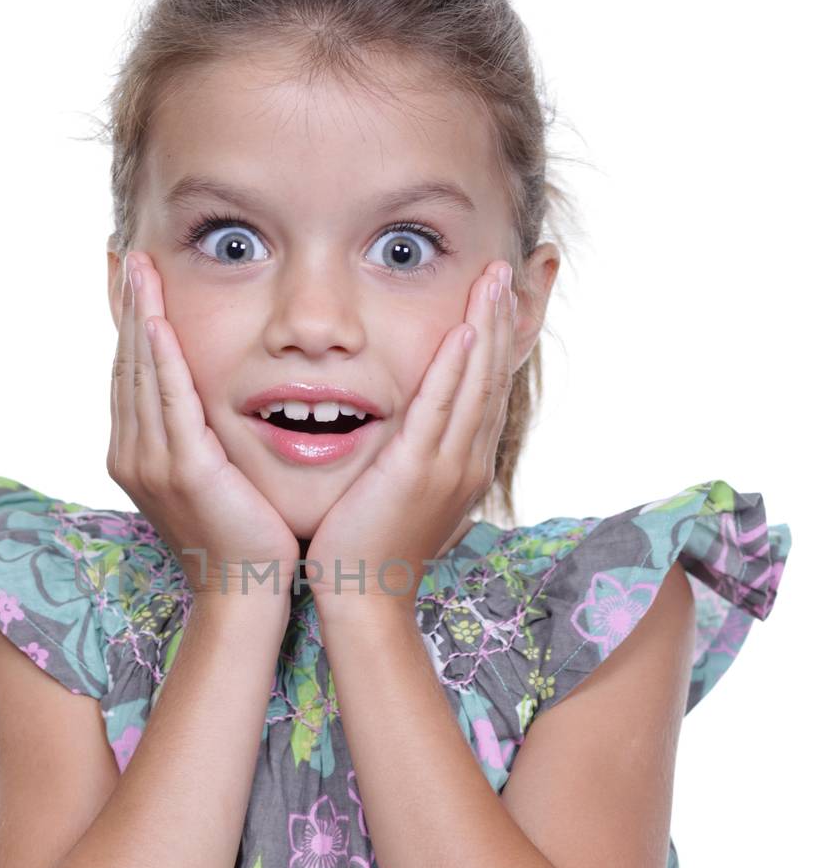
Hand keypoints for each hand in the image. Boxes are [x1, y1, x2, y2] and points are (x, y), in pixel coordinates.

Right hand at [108, 252, 299, 599]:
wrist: (244, 592)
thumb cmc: (241, 538)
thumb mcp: (212, 477)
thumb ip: (199, 435)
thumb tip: (205, 401)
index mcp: (135, 455)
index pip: (129, 374)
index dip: (129, 324)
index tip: (130, 279)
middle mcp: (132, 454)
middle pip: (127, 364)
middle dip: (128, 308)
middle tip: (127, 256)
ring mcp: (152, 463)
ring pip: (142, 373)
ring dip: (141, 316)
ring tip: (139, 268)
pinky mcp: (184, 470)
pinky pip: (170, 400)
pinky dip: (163, 357)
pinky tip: (161, 320)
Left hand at [305, 261, 515, 607]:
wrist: (362, 598)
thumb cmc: (369, 551)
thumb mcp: (400, 496)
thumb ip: (411, 461)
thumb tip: (410, 440)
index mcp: (463, 466)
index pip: (486, 388)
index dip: (495, 340)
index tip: (497, 296)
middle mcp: (467, 461)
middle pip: (491, 376)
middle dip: (500, 319)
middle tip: (505, 268)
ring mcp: (448, 466)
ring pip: (476, 383)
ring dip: (486, 326)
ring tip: (493, 278)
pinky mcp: (419, 471)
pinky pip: (442, 407)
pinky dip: (456, 366)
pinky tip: (465, 329)